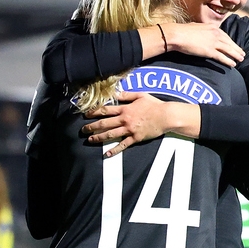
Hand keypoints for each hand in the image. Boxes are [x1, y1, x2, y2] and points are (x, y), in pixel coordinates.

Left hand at [81, 92, 199, 156]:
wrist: (165, 116)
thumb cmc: (154, 105)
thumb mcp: (140, 95)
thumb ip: (126, 95)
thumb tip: (114, 93)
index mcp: (125, 109)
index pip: (105, 110)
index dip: (94, 112)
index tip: (86, 114)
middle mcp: (124, 119)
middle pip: (104, 123)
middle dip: (92, 126)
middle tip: (83, 130)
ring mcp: (129, 130)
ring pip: (110, 134)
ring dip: (99, 137)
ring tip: (90, 139)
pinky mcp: (135, 138)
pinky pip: (123, 145)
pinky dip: (114, 150)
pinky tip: (107, 154)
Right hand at [165, 23, 244, 66]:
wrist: (178, 35)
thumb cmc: (184, 31)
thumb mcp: (197, 27)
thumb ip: (203, 30)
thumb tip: (203, 32)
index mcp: (213, 28)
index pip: (225, 36)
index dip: (232, 42)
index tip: (236, 46)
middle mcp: (215, 34)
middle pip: (229, 43)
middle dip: (237, 49)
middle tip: (243, 54)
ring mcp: (213, 42)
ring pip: (228, 50)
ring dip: (236, 55)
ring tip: (241, 60)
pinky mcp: (209, 51)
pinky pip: (222, 57)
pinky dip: (228, 61)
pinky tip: (233, 64)